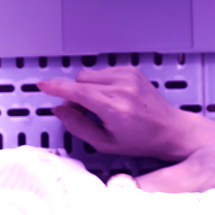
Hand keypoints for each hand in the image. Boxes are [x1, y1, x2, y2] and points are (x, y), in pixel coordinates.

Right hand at [37, 65, 214, 160]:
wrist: (171, 130)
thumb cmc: (141, 141)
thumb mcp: (105, 143)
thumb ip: (78, 126)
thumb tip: (59, 110)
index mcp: (115, 108)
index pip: (77, 91)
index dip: (56, 88)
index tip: (42, 86)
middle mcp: (122, 88)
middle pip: (80, 80)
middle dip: (74, 94)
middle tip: (81, 111)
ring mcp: (128, 76)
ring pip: (89, 74)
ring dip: (86, 88)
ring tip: (99, 105)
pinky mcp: (132, 71)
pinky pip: (102, 72)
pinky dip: (99, 83)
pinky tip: (111, 97)